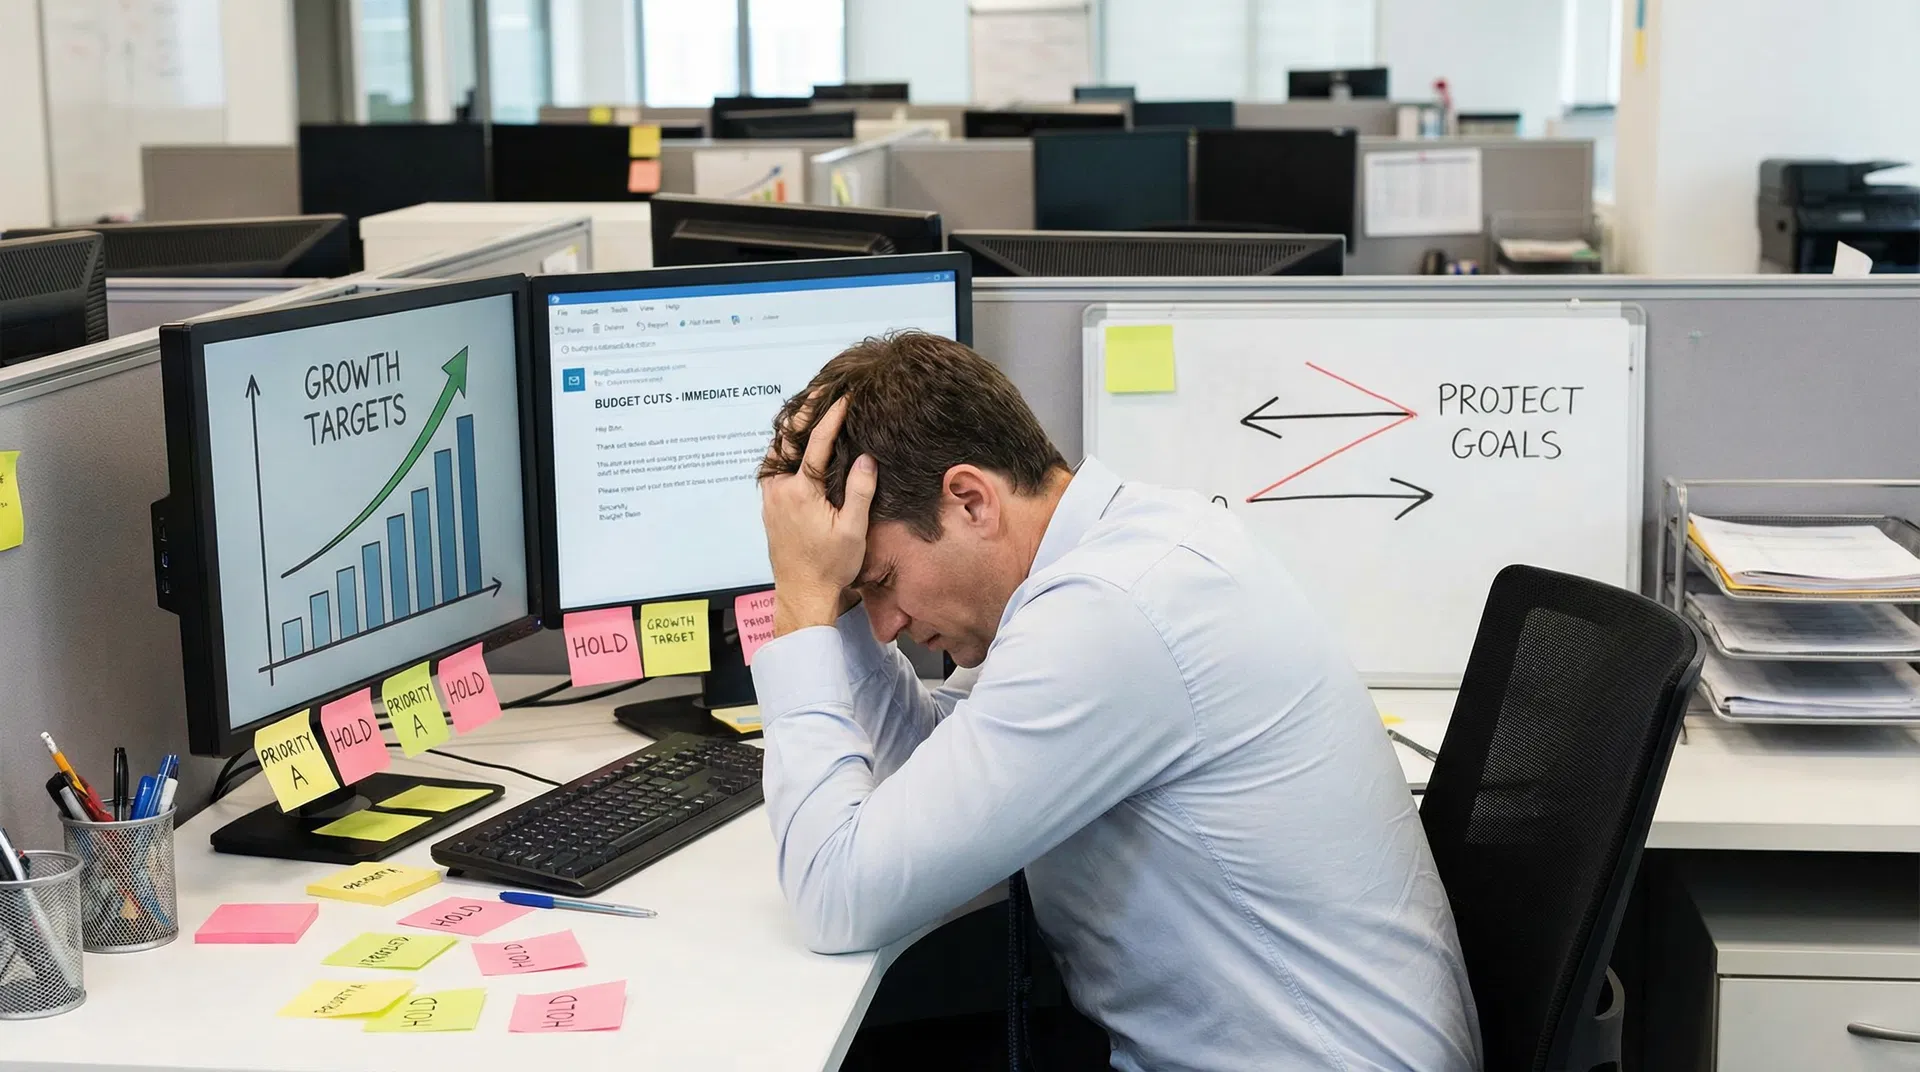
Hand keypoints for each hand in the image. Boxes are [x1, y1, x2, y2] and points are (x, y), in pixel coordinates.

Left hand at [759, 397, 875, 636]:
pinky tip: (798, 447)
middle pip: (787, 440)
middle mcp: (779, 490)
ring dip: (791, 432)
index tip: (842, 398)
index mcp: (800, 492)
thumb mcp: (853, 529)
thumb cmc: (830, 566)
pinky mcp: (770, 507)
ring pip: (777, 454)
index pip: (816, 444)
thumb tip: (867, 457)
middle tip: (818, 391)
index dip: (830, 418)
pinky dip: (786, 451)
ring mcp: (771, 498)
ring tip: (808, 411)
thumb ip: (860, 490)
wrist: (802, 594)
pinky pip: (775, 468)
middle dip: (803, 414)